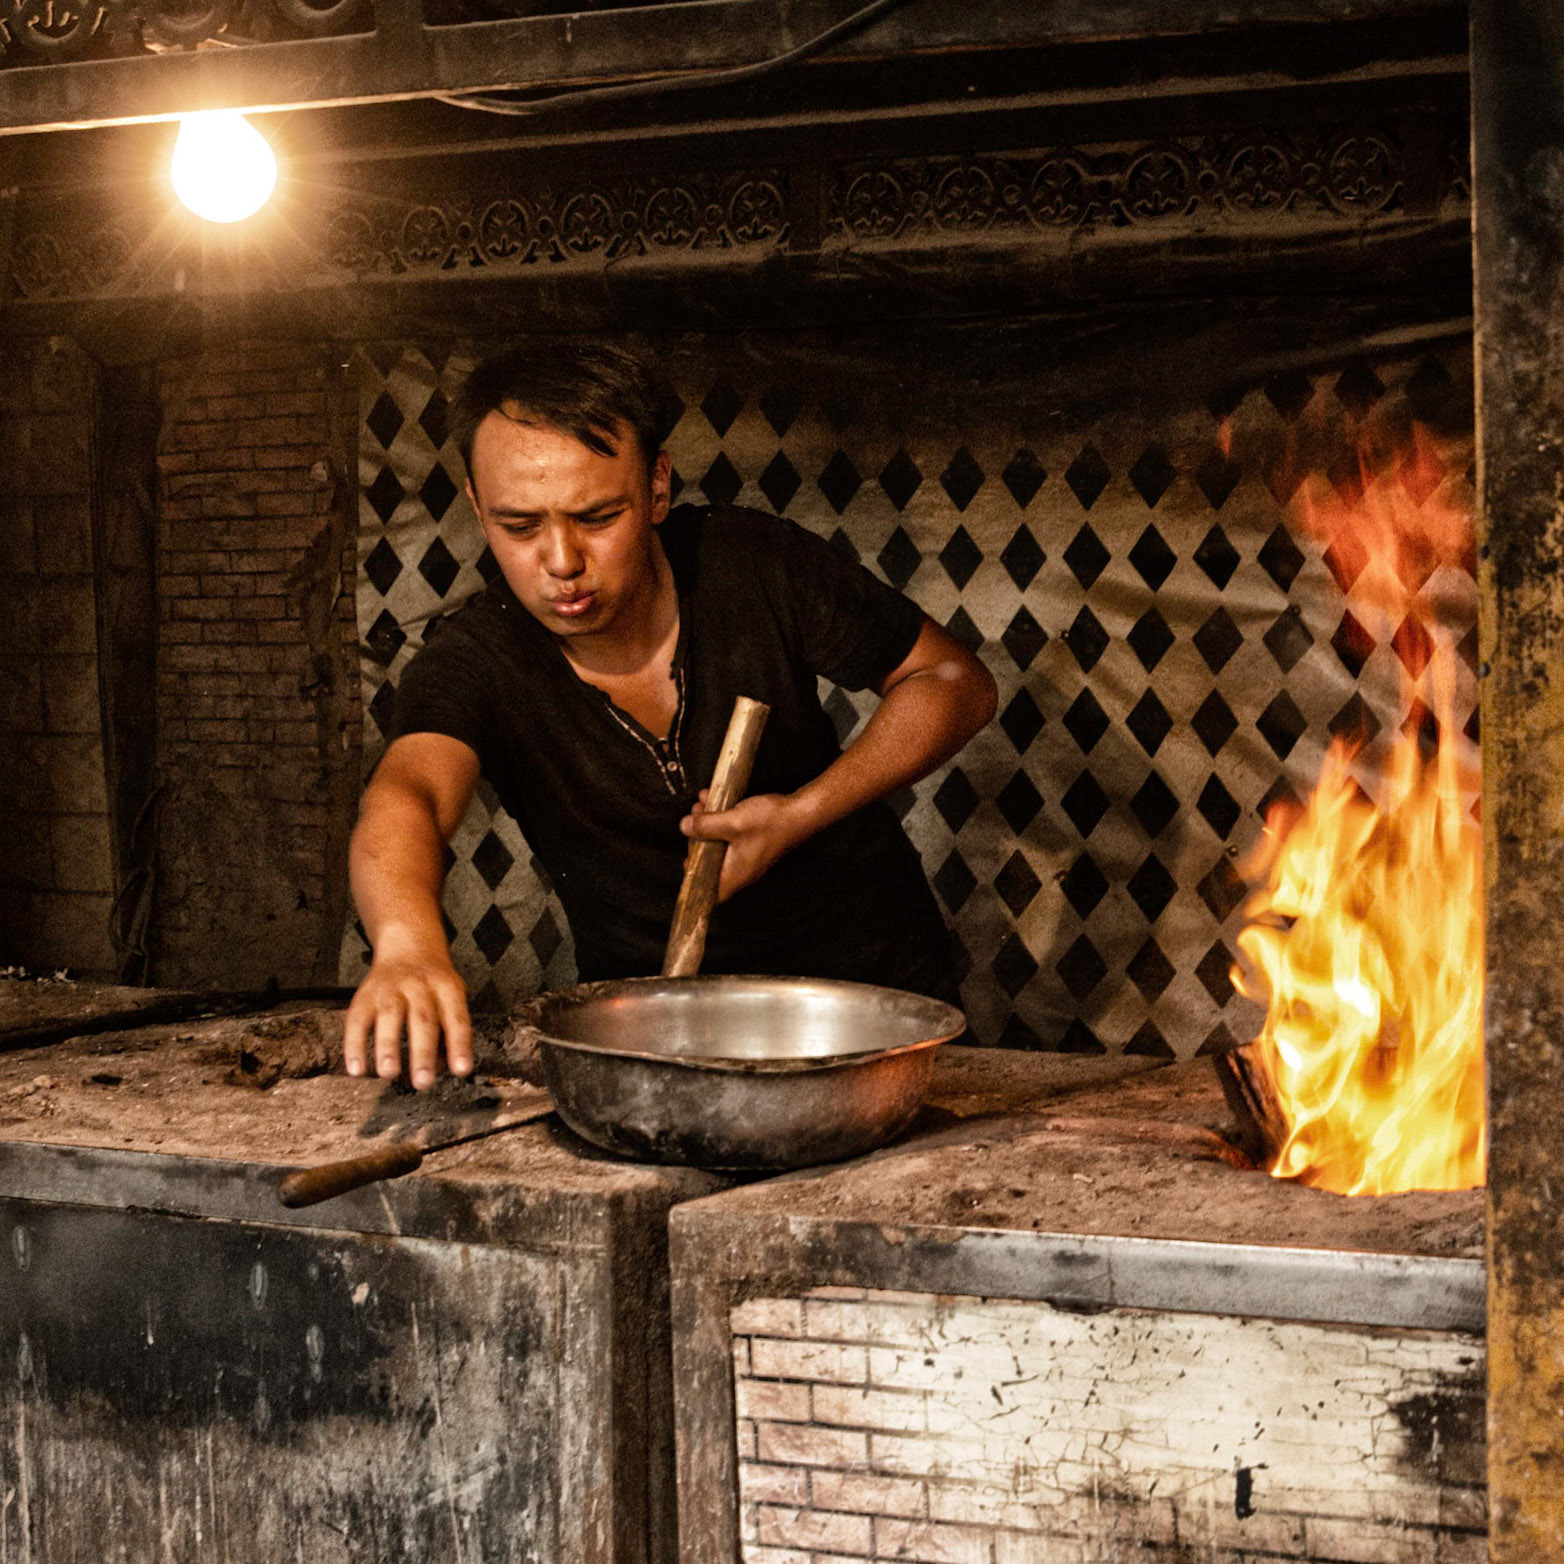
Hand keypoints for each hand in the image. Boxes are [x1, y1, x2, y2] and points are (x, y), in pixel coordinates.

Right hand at [342, 945, 472, 1089]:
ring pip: (389, 1016)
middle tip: (423, 1082)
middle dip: (422, 1053)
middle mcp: (419, 986)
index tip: (462, 1070)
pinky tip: (356, 1069)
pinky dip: (354, 1045)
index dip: (460, 1045)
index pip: (457, 1018)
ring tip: (389, 1073)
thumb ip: (450, 1028)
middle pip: (422, 1019)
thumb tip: (445, 1068)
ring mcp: (390, 989)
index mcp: (447, 988)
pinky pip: (356, 1020)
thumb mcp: (452, 995)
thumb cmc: (434, 983)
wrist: (408, 945)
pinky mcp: (365, 995)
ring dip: (388, 1047)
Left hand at [680, 790, 809, 901]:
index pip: (711, 893)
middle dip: (698, 839)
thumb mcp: (732, 822)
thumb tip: (684, 827)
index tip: (687, 860)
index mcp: (736, 873)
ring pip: (720, 846)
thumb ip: (705, 826)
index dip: (696, 881)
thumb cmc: (771, 822)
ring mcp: (748, 856)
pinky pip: (731, 837)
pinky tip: (716, 801)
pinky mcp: (753, 844)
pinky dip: (721, 821)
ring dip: (708, 825)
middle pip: (711, 864)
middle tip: (694, 817)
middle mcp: (742, 870)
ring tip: (703, 804)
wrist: (801, 812)